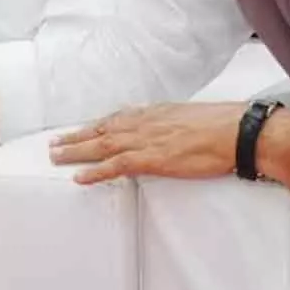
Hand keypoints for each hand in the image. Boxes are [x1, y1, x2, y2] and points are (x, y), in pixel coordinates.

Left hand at [50, 103, 243, 185]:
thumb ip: (173, 122)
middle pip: (101, 129)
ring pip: (101, 145)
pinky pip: (115, 166)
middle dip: (76, 136)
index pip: (117, 118)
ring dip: (76, 151)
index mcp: (155, 113)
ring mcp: (145, 141)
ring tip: (56, 157)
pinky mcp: (151, 159)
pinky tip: (79, 177)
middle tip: (54, 143)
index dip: (96, 125)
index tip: (81, 129)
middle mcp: (144, 123)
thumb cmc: (221, 124)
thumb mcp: (190, 116)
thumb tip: (169, 128)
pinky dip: (95, 171)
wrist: (235, 132)